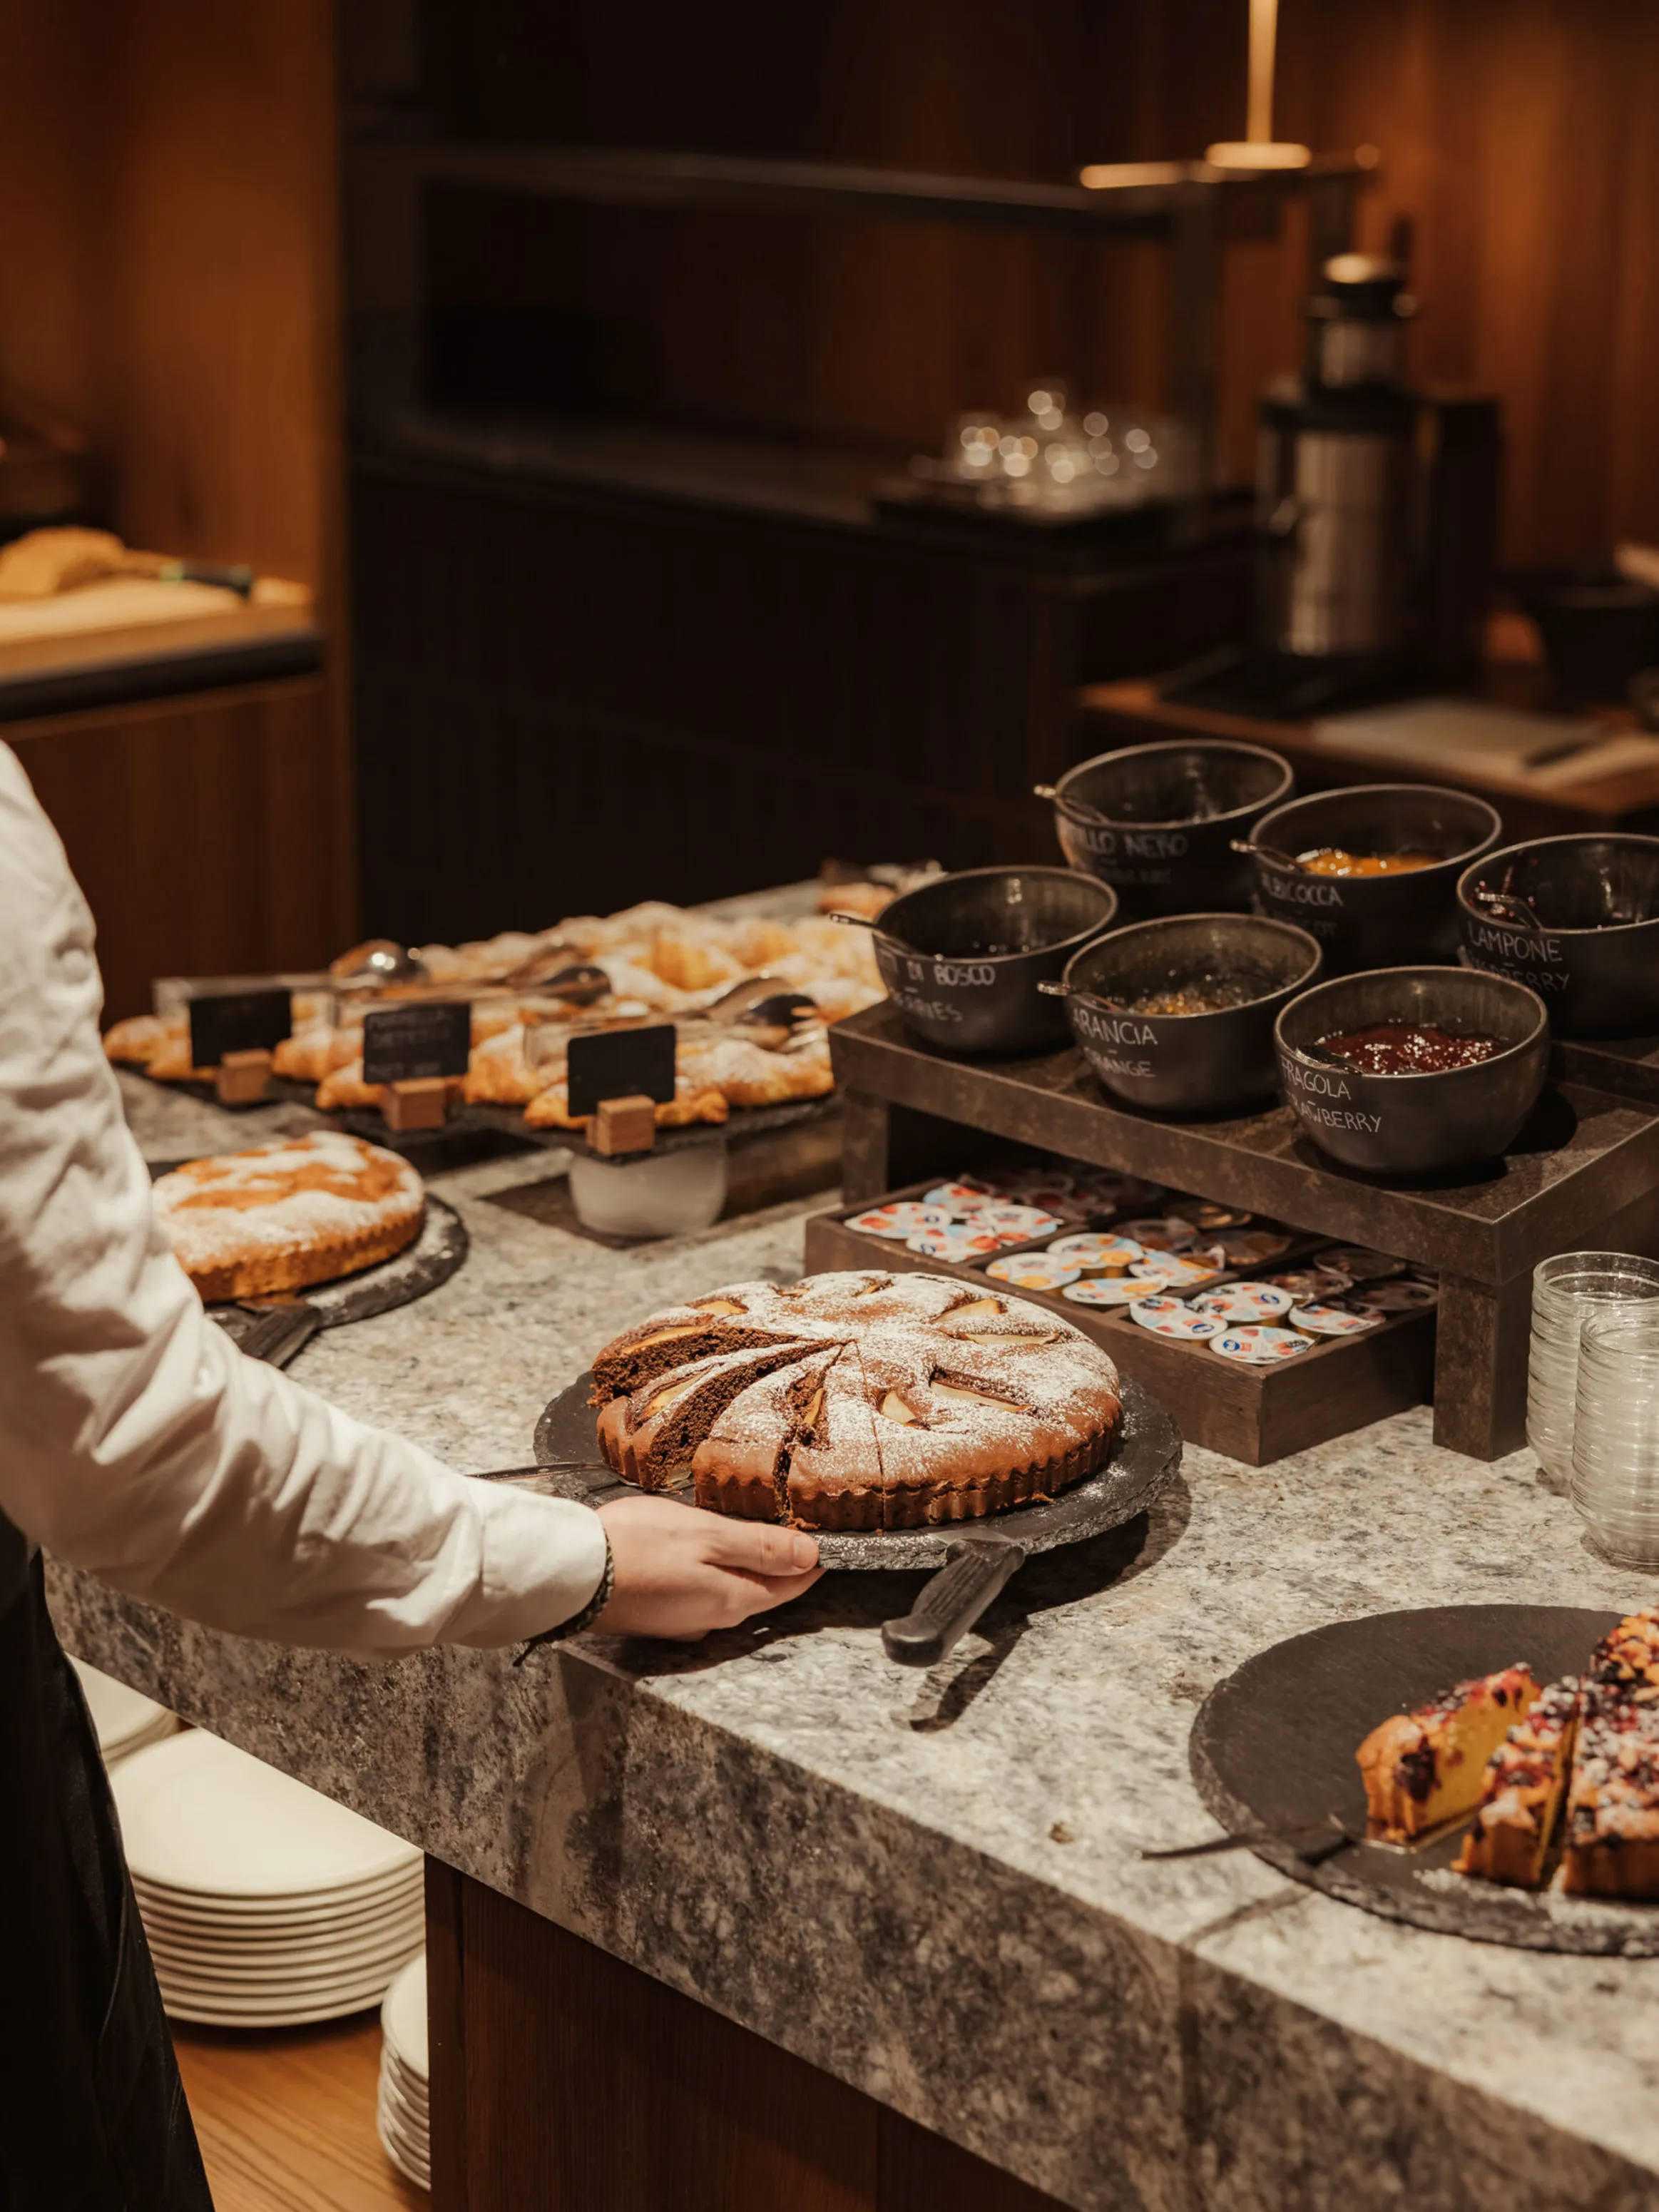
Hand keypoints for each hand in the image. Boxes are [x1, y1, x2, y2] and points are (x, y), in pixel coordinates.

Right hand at [592, 1494, 822, 1639]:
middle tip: (796, 1529)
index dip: (813, 1560)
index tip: (829, 1539)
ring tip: (750, 1534)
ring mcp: (682, 1621)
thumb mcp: (707, 1536)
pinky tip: (701, 1552)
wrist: (570, 1574)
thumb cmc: (637, 1547)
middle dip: (780, 1564)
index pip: (791, 1585)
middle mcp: (712, 1619)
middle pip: (761, 1591)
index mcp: (733, 1600)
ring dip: (743, 1567)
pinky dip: (710, 1572)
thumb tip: (810, 1555)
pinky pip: (699, 1593)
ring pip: (729, 1592)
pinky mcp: (657, 1615)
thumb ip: (758, 1546)